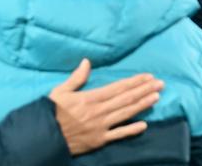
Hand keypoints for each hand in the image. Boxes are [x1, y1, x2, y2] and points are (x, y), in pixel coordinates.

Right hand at [49, 59, 163, 154]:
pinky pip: (118, 135)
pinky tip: (145, 124)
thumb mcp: (60, 91)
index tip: (148, 76)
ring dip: (142, 105)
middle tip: (160, 84)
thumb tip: (87, 61)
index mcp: (90, 98)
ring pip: (126, 113)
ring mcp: (100, 126)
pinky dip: (131, 130)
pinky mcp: (99, 140)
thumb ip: (77, 77)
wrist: (41, 137)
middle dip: (145, 90)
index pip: (118, 87)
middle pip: (126, 98)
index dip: (135, 82)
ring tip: (156, 97)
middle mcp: (99, 111)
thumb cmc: (50, 112)